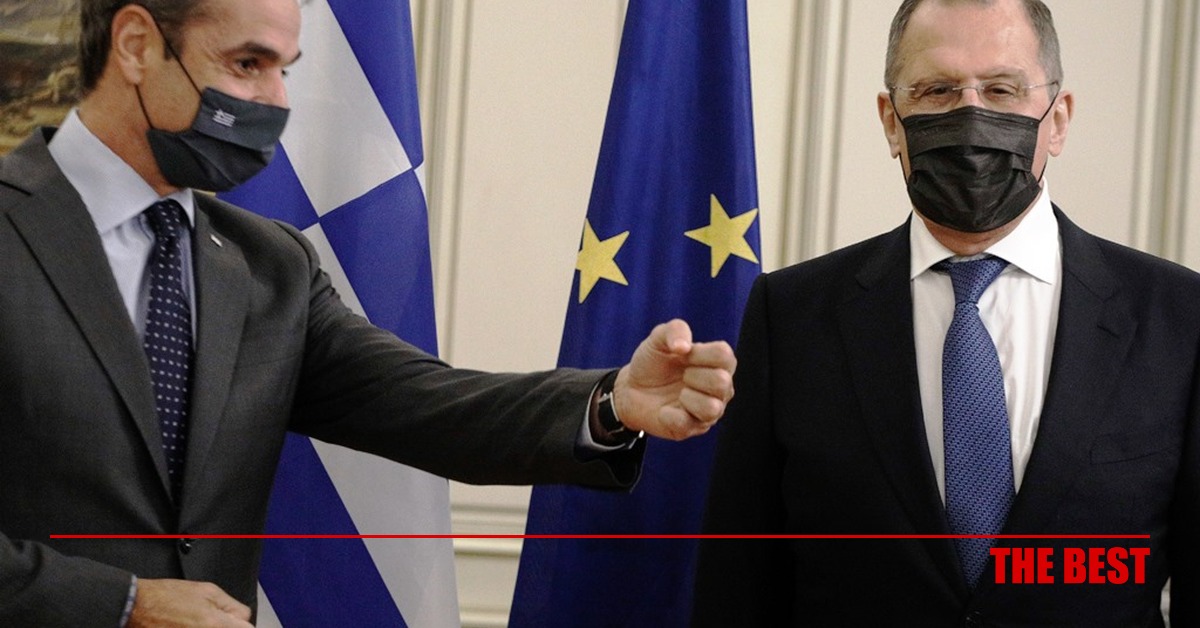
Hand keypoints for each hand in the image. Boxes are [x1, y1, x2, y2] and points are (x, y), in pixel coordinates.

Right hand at [128, 578, 252, 627]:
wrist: (137, 608)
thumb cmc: (166, 598)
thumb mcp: (207, 590)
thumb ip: (230, 605)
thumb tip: (241, 616)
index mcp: (216, 624)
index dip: (240, 623)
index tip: (233, 620)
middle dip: (227, 626)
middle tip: (212, 620)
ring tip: (194, 622)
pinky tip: (186, 625)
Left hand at [614, 319, 735, 440]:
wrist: (631, 389)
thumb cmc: (653, 363)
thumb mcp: (658, 338)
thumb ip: (674, 330)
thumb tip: (684, 347)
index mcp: (718, 364)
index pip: (725, 356)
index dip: (700, 354)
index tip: (682, 354)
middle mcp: (720, 389)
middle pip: (721, 382)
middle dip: (693, 375)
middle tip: (681, 375)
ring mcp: (708, 412)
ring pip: (712, 408)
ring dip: (687, 397)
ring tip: (678, 393)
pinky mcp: (691, 429)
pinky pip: (686, 423)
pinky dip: (669, 414)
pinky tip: (664, 410)